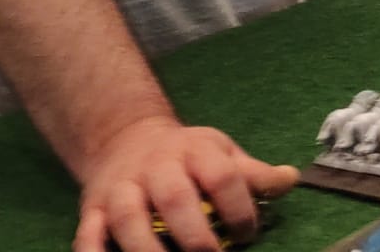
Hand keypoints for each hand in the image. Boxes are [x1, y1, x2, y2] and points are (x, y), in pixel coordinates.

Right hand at [72, 116, 297, 251]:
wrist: (126, 138)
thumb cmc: (185, 155)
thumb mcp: (220, 153)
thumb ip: (252, 172)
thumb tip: (291, 179)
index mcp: (195, 152)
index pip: (222, 175)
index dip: (239, 206)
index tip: (247, 233)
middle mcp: (156, 168)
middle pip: (175, 198)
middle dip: (194, 233)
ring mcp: (122, 188)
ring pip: (129, 218)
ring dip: (147, 249)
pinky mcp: (93, 208)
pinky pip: (88, 234)